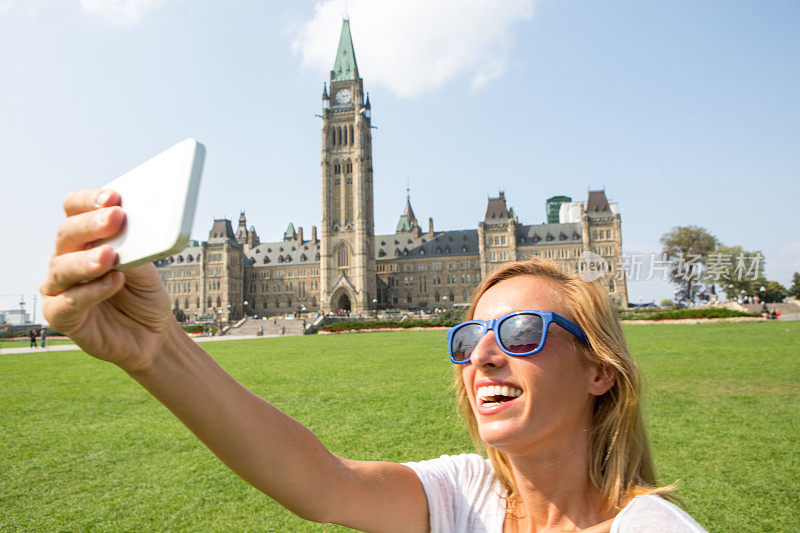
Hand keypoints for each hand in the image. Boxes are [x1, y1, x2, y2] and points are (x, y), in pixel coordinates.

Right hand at [41, 189, 173, 370]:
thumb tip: (130, 232)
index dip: (89, 200)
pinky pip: (68, 302)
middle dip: (91, 224)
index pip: (75, 209)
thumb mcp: (149, 271)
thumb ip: (137, 252)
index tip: (113, 197)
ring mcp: (61, 287)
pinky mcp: (61, 316)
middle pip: (67, 234)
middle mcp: (67, 258)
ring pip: (62, 267)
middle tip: (116, 217)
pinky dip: (91, 292)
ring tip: (111, 255)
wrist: (152, 334)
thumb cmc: (145, 295)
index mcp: (85, 238)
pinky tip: (113, 282)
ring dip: (87, 259)